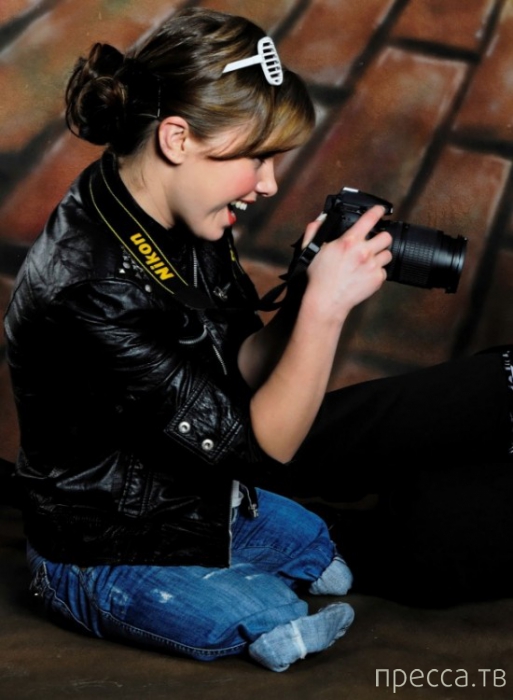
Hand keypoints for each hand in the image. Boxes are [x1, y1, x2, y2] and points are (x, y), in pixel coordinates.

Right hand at [302, 205, 392, 321]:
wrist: (327, 301)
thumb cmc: (319, 278)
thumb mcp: (312, 250)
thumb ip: (314, 231)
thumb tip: (319, 220)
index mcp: (349, 241)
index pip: (369, 219)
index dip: (377, 211)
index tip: (380, 210)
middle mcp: (364, 251)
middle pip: (386, 237)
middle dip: (381, 238)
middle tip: (374, 242)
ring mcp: (372, 266)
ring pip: (388, 254)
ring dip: (380, 255)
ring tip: (369, 261)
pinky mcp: (377, 279)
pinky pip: (384, 271)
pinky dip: (377, 272)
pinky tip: (366, 274)